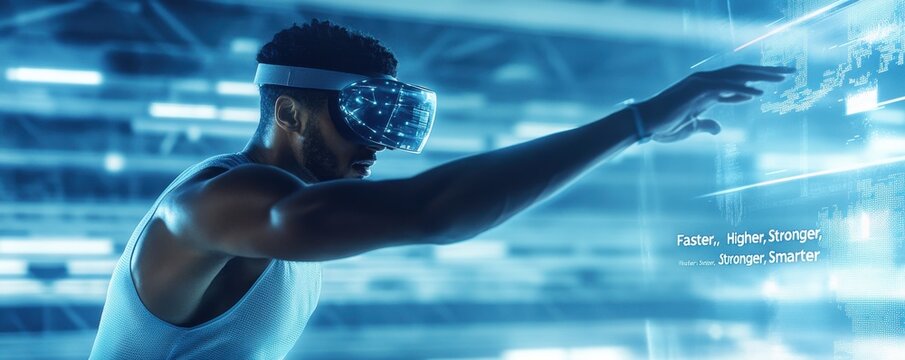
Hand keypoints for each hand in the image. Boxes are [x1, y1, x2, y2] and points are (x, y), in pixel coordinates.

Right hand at [635, 64, 794, 142]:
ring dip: (761, 75)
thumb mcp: (691, 128)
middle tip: (789, 71)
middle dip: (767, 71)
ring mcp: (701, 83)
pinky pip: (725, 87)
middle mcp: (705, 82)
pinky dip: (743, 89)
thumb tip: (718, 129)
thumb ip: (706, 125)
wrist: (645, 124)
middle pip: (742, 72)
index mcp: (706, 90)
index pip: (737, 81)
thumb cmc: (664, 126)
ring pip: (737, 74)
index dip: (757, 81)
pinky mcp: (697, 89)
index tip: (776, 81)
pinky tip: (759, 93)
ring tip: (783, 76)